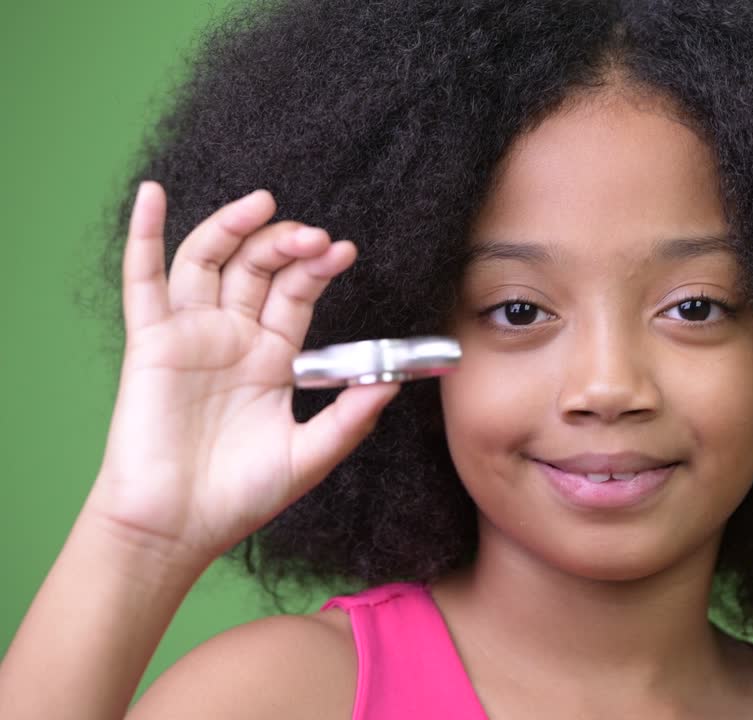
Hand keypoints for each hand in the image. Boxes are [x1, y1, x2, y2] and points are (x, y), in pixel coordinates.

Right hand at [86, 182, 399, 565]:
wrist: (178, 526)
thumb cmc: (240, 496)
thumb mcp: (310, 456)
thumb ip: (349, 419)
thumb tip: (392, 382)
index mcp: (273, 358)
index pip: (298, 294)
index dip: (318, 268)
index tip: (343, 251)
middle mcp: (233, 337)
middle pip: (259, 268)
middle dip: (287, 244)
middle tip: (314, 237)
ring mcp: (191, 336)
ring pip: (208, 261)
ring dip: (233, 226)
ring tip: (262, 204)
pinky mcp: (151, 343)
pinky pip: (143, 281)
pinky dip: (145, 235)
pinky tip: (153, 196)